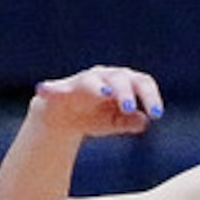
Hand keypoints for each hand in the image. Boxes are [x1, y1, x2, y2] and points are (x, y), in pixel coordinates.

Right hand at [32, 67, 164, 137]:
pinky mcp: (62, 90)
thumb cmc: (99, 117)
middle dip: (125, 93)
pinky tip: (43, 91)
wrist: (67, 118)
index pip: (142, 82)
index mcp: (123, 82)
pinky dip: (50, 90)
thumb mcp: (117, 122)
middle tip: (128, 108)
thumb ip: (130, 122)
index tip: (156, 115)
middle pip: (119, 79)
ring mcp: (83, 81)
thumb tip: (143, 120)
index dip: (150, 97)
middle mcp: (105, 76)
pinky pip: (55, 89)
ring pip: (91, 81)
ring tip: (104, 93)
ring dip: (97, 87)